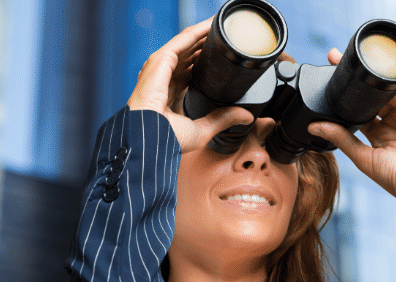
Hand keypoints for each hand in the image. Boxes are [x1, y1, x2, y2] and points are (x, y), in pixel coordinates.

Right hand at [127, 18, 253, 152]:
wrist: (150, 141)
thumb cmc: (166, 140)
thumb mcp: (202, 129)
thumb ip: (223, 120)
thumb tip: (246, 116)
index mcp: (171, 93)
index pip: (191, 69)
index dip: (206, 61)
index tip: (223, 56)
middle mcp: (164, 78)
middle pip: (189, 54)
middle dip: (206, 44)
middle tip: (227, 37)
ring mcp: (160, 69)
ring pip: (186, 44)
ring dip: (203, 34)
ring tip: (221, 26)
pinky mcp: (160, 61)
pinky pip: (181, 41)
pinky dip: (196, 32)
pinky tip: (209, 26)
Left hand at [308, 48, 395, 208]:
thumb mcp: (364, 158)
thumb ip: (341, 139)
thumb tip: (314, 126)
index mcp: (379, 136)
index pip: (359, 110)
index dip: (346, 96)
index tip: (330, 77)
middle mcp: (394, 124)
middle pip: (374, 96)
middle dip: (359, 80)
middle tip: (338, 59)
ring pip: (392, 91)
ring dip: (377, 77)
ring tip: (360, 61)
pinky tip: (385, 73)